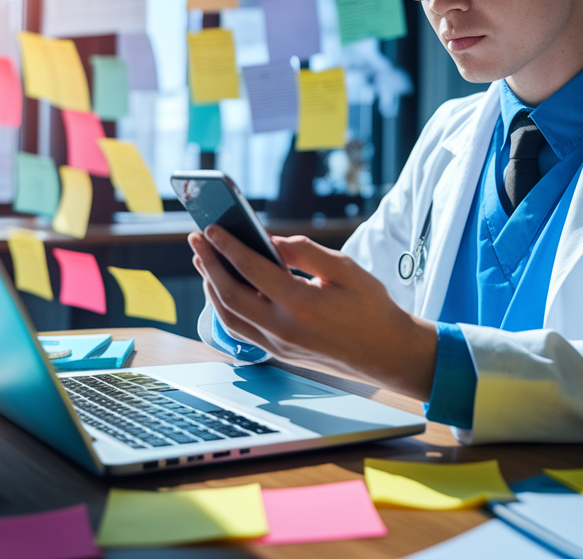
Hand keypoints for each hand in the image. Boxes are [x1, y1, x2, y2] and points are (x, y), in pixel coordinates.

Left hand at [188, 226, 437, 400]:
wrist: (387, 353)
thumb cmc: (371, 308)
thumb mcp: (345, 269)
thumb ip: (304, 251)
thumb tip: (269, 241)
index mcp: (301, 304)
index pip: (252, 269)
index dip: (227, 246)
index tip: (211, 228)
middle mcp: (283, 329)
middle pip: (230, 294)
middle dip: (208, 264)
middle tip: (195, 239)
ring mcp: (278, 345)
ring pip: (229, 316)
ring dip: (212, 286)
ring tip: (204, 261)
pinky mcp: (279, 353)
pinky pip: (241, 329)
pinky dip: (226, 306)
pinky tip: (224, 288)